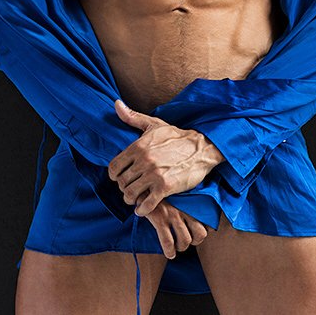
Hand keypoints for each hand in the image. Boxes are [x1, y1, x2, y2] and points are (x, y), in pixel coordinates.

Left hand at [108, 99, 224, 216]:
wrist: (201, 147)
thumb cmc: (176, 137)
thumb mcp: (153, 124)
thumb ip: (132, 117)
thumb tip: (116, 104)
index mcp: (138, 146)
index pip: (114, 168)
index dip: (115, 175)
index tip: (120, 177)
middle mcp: (144, 161)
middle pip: (122, 183)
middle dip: (124, 188)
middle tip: (130, 188)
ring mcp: (154, 174)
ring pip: (131, 194)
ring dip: (131, 199)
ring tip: (136, 198)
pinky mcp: (166, 187)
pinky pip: (147, 204)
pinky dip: (142, 210)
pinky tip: (143, 209)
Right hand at [144, 198, 209, 258]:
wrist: (143, 186)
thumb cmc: (161, 193)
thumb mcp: (177, 195)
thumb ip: (185, 204)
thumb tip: (193, 218)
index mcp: (190, 203)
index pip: (207, 220)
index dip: (205, 231)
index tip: (198, 233)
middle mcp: (184, 209)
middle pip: (200, 233)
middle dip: (194, 241)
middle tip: (186, 241)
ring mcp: (172, 214)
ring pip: (185, 240)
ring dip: (181, 247)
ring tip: (176, 246)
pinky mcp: (160, 219)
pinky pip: (168, 242)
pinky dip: (169, 251)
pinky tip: (169, 253)